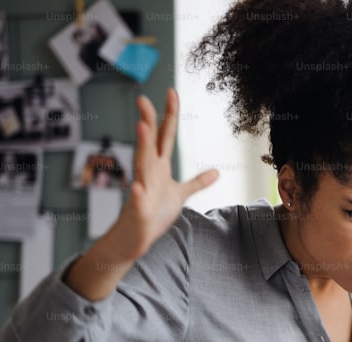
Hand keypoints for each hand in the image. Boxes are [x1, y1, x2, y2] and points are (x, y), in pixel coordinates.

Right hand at [64, 89, 217, 301]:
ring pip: (141, 166)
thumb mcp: (180, 195)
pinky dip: (137, 194)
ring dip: (142, 147)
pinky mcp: (138, 211)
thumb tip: (217, 171)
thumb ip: (197, 182)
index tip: (172, 92)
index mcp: (158, 167)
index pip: (164, 136)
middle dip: (148, 122)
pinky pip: (137, 201)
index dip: (169, 115)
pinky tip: (136, 187)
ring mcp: (141, 190)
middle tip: (143, 99)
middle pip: (149, 144)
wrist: (134, 239)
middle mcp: (148, 174)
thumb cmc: (154, 214)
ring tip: (142, 127)